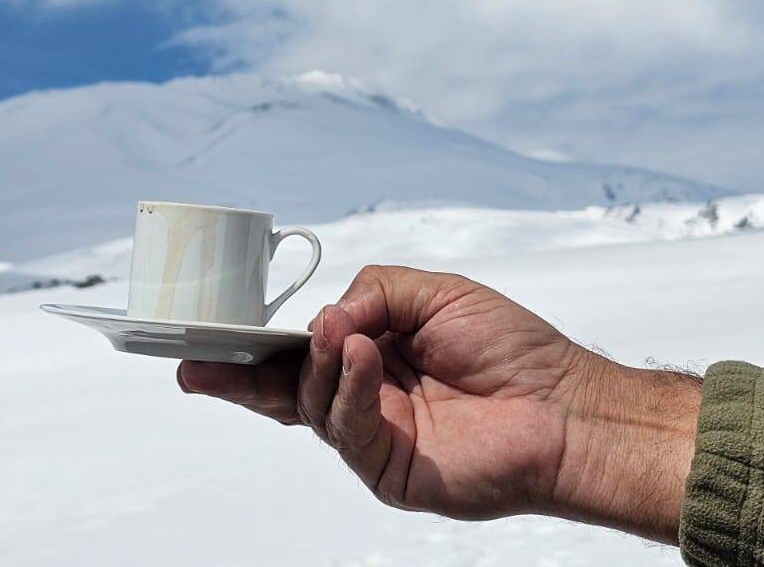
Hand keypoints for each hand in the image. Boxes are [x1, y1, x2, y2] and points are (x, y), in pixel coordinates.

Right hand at [177, 265, 701, 542]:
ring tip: (340, 332)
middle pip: (286, 390)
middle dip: (238, 376)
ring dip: (319, 363)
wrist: (565, 407)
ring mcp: (376, 438)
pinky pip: (350, 431)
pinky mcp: (390, 472)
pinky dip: (349, 390)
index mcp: (373, 356)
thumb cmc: (513, 350)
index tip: (210, 339)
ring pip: (313, 405)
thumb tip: (330, 314)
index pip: (301, 352)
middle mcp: (366, 399)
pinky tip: (363, 358)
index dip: (257, 346)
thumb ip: (374, 290)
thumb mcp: (435, 293)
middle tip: (199, 361)